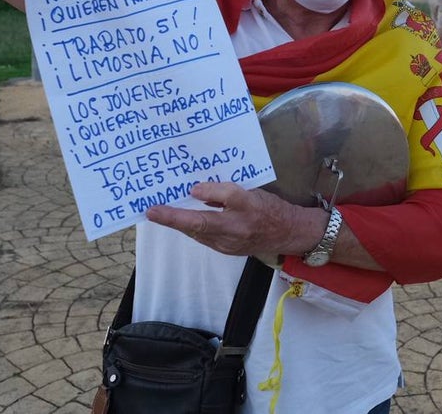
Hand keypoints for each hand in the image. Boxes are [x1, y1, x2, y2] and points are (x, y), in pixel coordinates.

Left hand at [145, 182, 315, 256]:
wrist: (288, 234)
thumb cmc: (270, 208)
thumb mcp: (251, 192)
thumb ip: (223, 192)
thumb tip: (196, 191)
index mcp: (243, 212)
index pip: (210, 209)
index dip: (186, 207)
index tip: (166, 204)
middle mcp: (234, 231)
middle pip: (198, 225)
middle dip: (173, 218)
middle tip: (153, 210)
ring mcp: (230, 244)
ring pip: (198, 233)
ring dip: (181, 223)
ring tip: (163, 211)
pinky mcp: (228, 250)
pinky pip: (205, 237)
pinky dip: (193, 227)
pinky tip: (187, 218)